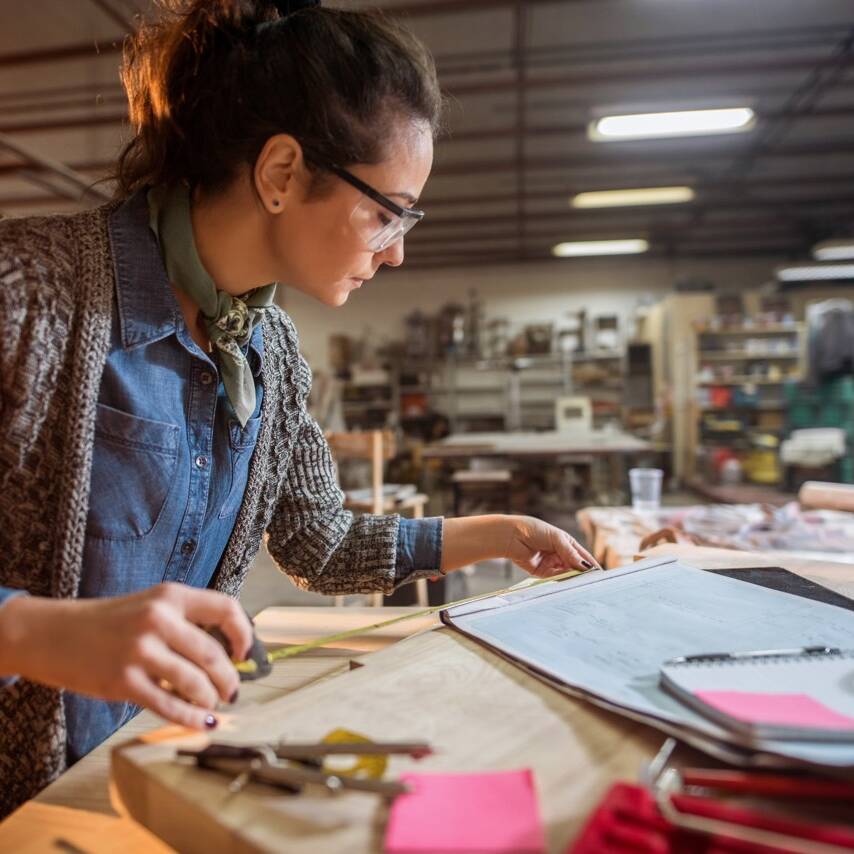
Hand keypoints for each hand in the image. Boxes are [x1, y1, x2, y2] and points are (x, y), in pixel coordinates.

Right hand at [0, 583, 252, 729]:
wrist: (54, 634)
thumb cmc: (110, 623)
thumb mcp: (151, 606)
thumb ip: (186, 623)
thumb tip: (228, 654)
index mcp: (170, 596)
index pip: (225, 608)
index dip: (243, 633)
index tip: (244, 653)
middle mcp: (158, 619)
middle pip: (213, 654)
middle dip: (229, 678)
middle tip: (232, 690)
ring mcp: (140, 651)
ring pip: (195, 682)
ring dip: (211, 699)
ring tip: (213, 704)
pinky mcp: (123, 681)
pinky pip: (169, 705)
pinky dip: (191, 717)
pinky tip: (203, 722)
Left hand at [504, 515, 599, 577]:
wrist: (511, 536)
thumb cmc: (533, 530)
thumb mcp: (556, 538)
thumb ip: (570, 552)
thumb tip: (584, 565)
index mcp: (566, 542)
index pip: (582, 556)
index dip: (591, 565)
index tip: (600, 575)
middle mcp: (560, 553)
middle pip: (575, 567)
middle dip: (582, 574)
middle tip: (591, 583)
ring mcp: (551, 563)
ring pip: (566, 574)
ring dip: (572, 579)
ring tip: (580, 585)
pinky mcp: (541, 572)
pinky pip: (554, 578)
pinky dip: (561, 581)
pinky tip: (567, 584)